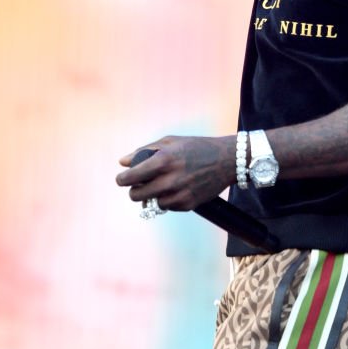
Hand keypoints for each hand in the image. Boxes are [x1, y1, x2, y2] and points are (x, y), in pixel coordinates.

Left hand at [116, 135, 234, 211]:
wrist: (226, 160)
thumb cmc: (196, 147)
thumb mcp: (170, 142)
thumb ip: (145, 151)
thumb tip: (123, 162)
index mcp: (163, 160)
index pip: (131, 177)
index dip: (122, 180)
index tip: (121, 180)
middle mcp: (170, 179)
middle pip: (136, 195)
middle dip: (134, 190)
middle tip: (139, 185)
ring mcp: (179, 194)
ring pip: (152, 203)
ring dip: (152, 195)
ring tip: (162, 184)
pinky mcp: (188, 204)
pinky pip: (168, 206)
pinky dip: (168, 199)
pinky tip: (176, 188)